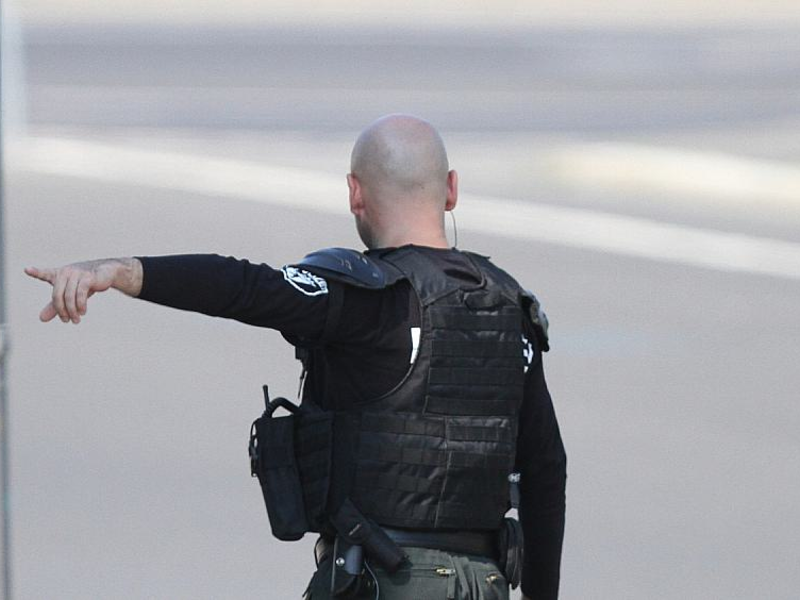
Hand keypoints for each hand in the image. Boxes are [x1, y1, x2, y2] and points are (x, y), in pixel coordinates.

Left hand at [24, 258, 139, 323]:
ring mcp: (76, 273)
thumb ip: (55, 306)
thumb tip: (41, 319)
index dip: (36, 272)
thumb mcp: (69, 295)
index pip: (45, 274)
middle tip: (67, 321)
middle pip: (57, 295)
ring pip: (69, 296)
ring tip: (76, 320)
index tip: (27, 270)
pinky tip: (83, 312)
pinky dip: (81, 305)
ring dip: (72, 311)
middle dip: (62, 310)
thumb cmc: (85, 283)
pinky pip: (80, 293)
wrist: (105, 274)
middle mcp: (66, 272)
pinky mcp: (88, 277)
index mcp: (59, 275)